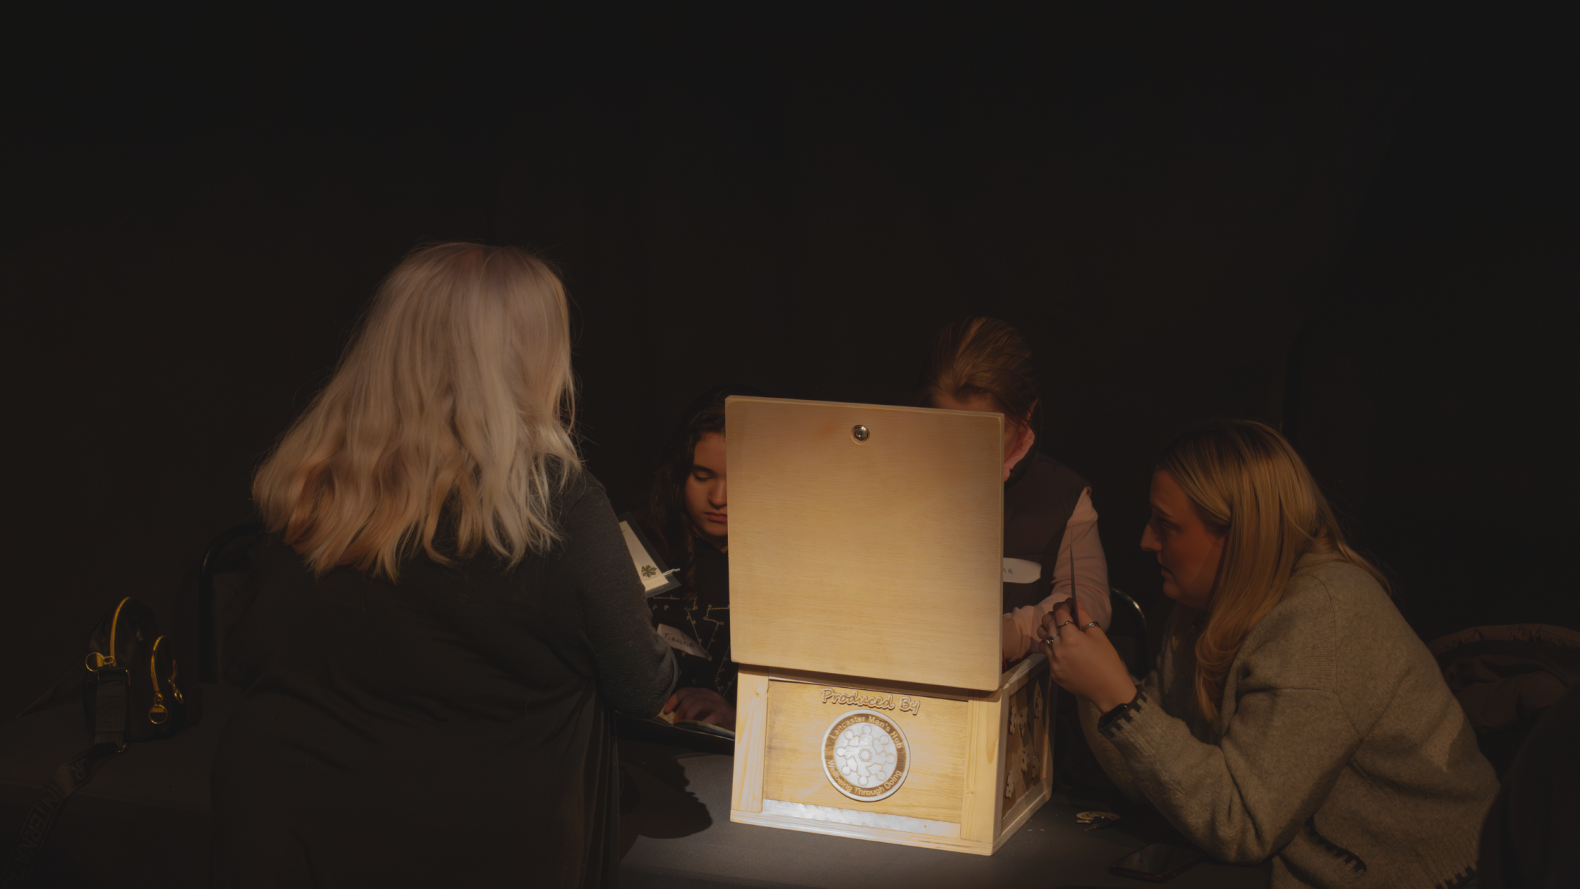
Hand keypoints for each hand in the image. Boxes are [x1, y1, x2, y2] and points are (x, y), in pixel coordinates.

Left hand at [663, 687, 736, 729]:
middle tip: (678, 722)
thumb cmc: (716, 717)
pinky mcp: (723, 715)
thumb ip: (690, 708)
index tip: (666, 710)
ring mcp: (717, 704)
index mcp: (703, 692)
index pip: (684, 691)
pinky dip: (701, 724)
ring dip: (689, 716)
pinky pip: (709, 717)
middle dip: (680, 711)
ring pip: (698, 704)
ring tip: (686, 725)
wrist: (736, 723)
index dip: (673, 700)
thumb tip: (673, 715)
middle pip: (690, 698)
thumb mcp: (702, 710)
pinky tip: (698, 729)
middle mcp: (710, 695)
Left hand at [1037, 597, 1135, 712]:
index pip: (1060, 614)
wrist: (1108, 690)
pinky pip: (1046, 654)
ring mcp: (1053, 662)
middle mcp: (1057, 649)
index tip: (1069, 603)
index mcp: (1070, 638)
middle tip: (1064, 614)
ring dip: (1049, 630)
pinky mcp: (1053, 673)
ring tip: (1059, 629)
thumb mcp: (1099, 635)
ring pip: (1042, 638)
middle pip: (1047, 624)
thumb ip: (1085, 618)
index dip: (1064, 605)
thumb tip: (1076, 604)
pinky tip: (1061, 646)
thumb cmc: (1108, 661)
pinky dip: (1051, 646)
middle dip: (1054, 615)